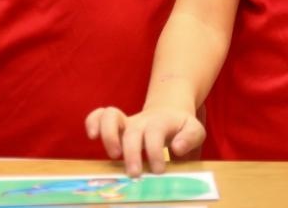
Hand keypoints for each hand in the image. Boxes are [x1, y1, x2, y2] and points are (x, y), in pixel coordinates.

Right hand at [84, 104, 201, 177]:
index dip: (154, 151)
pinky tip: (92, 136)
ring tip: (114, 155)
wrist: (171, 113)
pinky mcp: (116, 126)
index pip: (155, 132)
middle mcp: (142, 121)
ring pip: (111, 116)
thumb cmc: (182, 129)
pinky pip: (99, 116)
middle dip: (132, 153)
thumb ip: (190, 138)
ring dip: (109, 135)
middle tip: (135, 174)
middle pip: (133, 131)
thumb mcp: (195, 130)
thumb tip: (176, 148)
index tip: (158, 170)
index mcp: (162, 122)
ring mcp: (127, 122)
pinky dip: (92, 122)